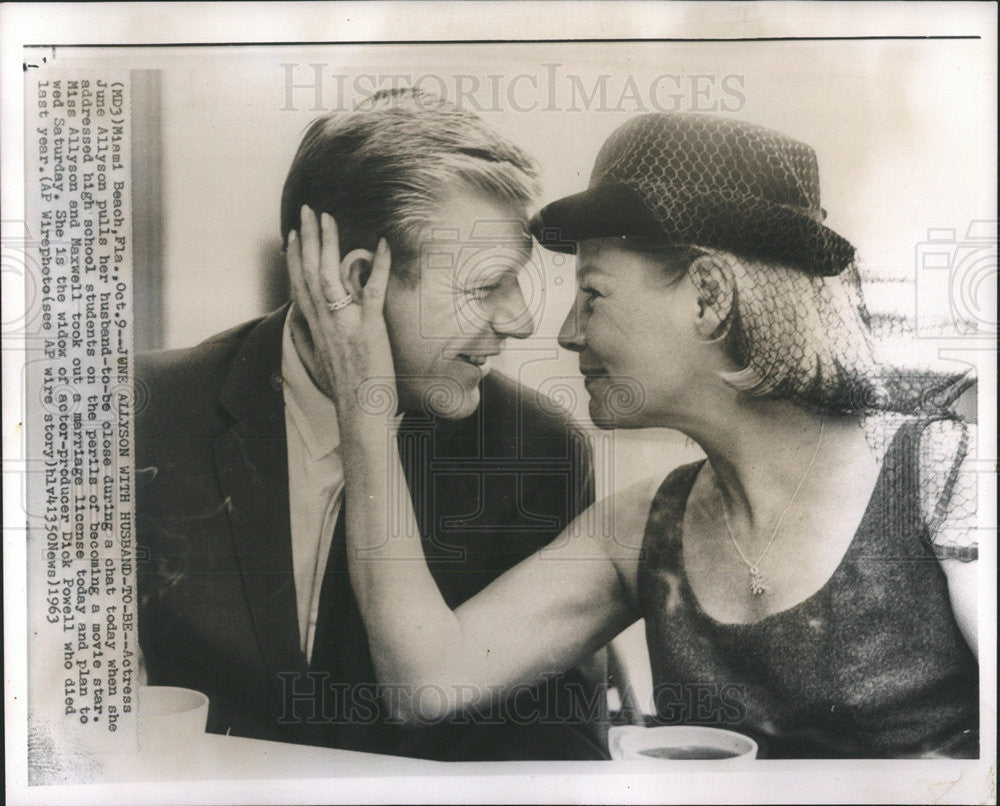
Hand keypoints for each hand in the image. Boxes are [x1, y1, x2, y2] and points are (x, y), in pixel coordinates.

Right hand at [286, 204, 396, 418]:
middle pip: (310, 270)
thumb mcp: (319, 361)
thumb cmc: (345, 389)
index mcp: (314, 327)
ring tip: (330, 218)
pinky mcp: (369, 327)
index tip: (292, 234)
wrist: (359, 411)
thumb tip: (299, 323)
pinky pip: (372, 289)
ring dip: (330, 243)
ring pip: (331, 274)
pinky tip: (382, 244)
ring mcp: (345, 322)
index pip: (298, 283)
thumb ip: (309, 338)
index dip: (294, 257)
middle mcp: (324, 320)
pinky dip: (377, 265)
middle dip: (307, 238)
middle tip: (308, 210)